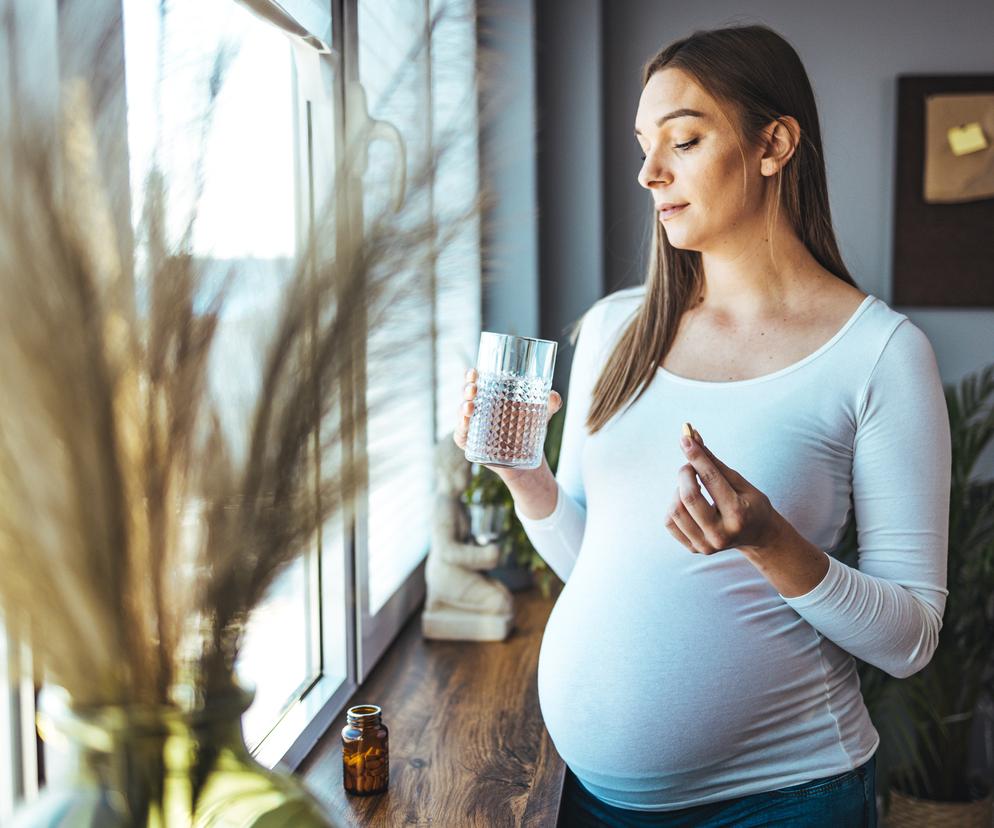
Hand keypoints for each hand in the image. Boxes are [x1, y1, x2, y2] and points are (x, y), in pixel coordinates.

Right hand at [452, 367, 561, 483]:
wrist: (526, 459)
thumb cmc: (528, 428)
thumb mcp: (541, 414)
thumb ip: (550, 404)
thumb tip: (554, 396)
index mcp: (490, 396)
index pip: (476, 381)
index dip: (471, 375)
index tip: (474, 371)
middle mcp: (478, 408)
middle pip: (467, 395)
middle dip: (467, 389)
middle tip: (473, 388)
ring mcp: (473, 426)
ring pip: (462, 414)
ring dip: (463, 409)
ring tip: (470, 407)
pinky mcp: (471, 443)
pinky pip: (461, 435)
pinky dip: (461, 429)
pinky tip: (466, 424)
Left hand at [665, 430, 782, 554]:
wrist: (758, 536)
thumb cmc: (750, 503)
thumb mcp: (740, 482)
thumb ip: (714, 462)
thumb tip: (693, 437)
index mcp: (738, 514)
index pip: (711, 480)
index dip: (696, 457)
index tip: (686, 438)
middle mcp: (721, 534)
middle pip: (689, 497)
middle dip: (685, 473)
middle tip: (690, 466)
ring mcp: (707, 545)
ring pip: (675, 510)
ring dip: (679, 490)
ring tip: (692, 487)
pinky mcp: (695, 549)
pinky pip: (670, 522)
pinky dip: (674, 506)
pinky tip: (688, 504)